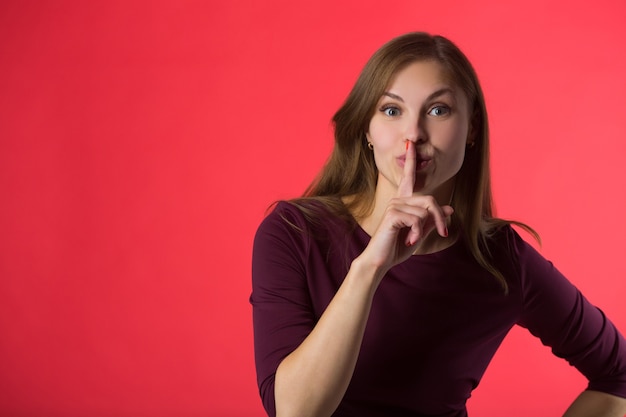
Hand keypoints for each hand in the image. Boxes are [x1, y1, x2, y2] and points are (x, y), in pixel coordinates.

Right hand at [360, 140, 453, 273]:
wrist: (380, 260)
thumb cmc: (397, 247)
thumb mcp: (420, 233)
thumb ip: (432, 220)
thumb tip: (449, 209)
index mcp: (403, 202)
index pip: (408, 177)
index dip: (411, 161)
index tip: (410, 144)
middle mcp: (398, 200)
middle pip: (430, 199)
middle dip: (439, 217)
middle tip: (443, 232)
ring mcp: (394, 205)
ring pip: (425, 211)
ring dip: (427, 228)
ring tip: (416, 239)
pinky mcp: (392, 214)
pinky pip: (417, 219)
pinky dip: (418, 232)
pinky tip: (410, 239)